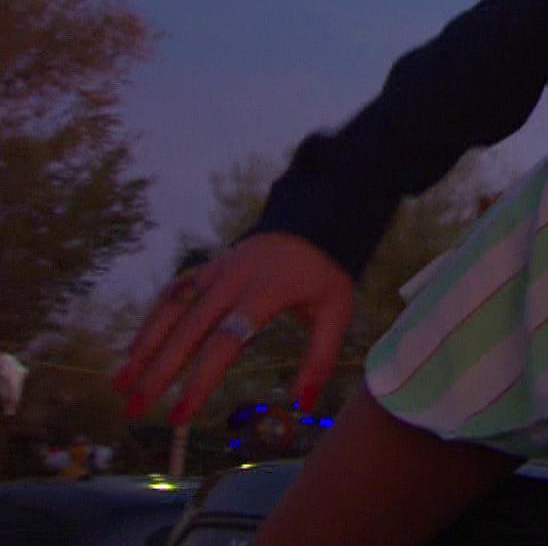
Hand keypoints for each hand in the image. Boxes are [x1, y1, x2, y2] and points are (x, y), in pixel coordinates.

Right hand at [112, 233, 352, 424]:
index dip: (199, 381)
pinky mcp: (205, 267)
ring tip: (119, 384)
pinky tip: (135, 349)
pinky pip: (172, 294)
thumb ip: (320, 358)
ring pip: (170, 310)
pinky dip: (151, 321)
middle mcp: (231, 282)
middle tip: (135, 409)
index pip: (224, 343)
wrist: (312, 223)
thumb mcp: (337, 312)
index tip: (180, 416)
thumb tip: (303, 406)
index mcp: (264, 294)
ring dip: (142, 347)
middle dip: (157, 373)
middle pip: (187, 331)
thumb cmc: (323, 274)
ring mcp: (214, 272)